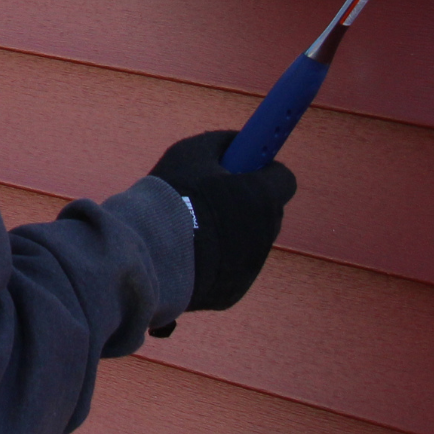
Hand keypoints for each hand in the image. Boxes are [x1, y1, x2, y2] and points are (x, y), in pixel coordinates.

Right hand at [149, 130, 296, 313]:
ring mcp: (251, 266)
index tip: (243, 169)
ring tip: (188, 228)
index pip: (284, 178)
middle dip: (244, 203)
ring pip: (247, 242)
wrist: (149, 252)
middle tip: (209, 198)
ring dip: (228, 232)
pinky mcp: (233, 292)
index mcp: (262, 197)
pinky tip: (186, 253)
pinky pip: (230, 269)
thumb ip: (222, 142)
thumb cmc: (172, 195)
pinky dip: (214, 261)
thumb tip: (239, 140)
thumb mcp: (191, 152)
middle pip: (265, 212)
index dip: (263, 171)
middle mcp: (266, 233)